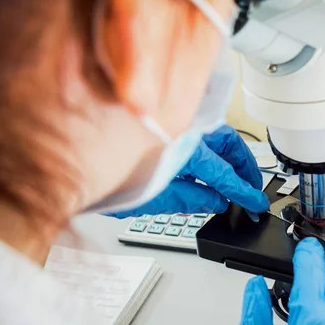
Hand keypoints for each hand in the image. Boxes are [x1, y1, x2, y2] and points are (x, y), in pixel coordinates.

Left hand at [109, 125, 268, 218]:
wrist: (69, 157)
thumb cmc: (101, 175)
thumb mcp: (151, 197)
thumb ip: (190, 198)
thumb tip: (217, 201)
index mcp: (178, 149)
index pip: (222, 173)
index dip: (243, 191)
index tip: (255, 204)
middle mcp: (179, 127)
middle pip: (228, 144)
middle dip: (245, 166)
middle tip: (252, 186)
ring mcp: (175, 120)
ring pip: (217, 132)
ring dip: (232, 152)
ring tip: (239, 172)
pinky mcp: (169, 120)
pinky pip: (200, 128)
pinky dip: (214, 143)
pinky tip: (216, 156)